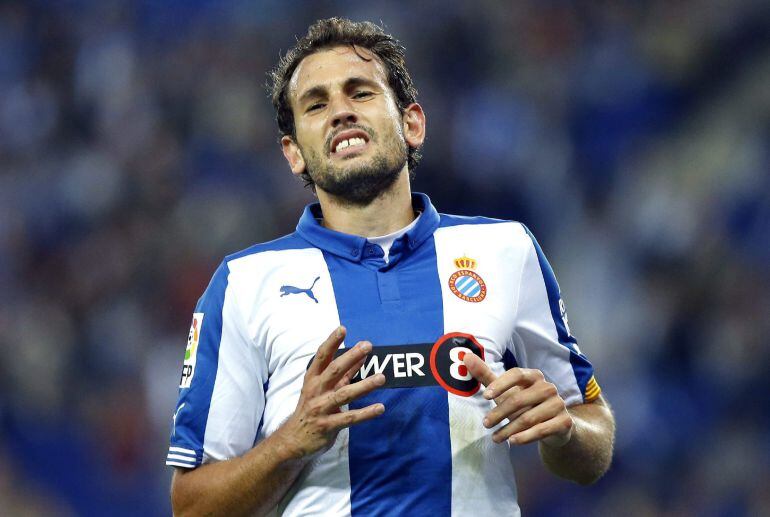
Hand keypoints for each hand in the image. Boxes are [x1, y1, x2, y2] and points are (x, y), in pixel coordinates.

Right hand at [275, 326, 385, 459]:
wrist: (293, 439)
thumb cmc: (312, 408)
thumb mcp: (324, 387)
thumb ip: (343, 372)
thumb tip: (361, 353)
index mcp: (313, 378)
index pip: (322, 356)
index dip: (332, 342)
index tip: (342, 329)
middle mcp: (316, 391)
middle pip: (334, 371)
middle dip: (351, 357)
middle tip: (368, 346)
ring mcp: (321, 408)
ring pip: (344, 394)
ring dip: (364, 385)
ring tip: (381, 378)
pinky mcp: (327, 426)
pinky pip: (349, 418)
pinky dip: (366, 413)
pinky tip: (380, 408)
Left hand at [463, 354, 572, 446]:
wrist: (553, 427)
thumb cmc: (525, 405)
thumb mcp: (505, 391)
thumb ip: (486, 375)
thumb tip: (465, 357)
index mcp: (534, 376)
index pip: (516, 374)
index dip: (500, 384)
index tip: (485, 396)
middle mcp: (548, 387)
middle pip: (519, 399)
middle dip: (499, 413)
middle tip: (485, 424)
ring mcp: (558, 404)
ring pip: (528, 418)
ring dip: (508, 429)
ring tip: (495, 438)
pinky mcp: (564, 422)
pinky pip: (541, 430)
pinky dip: (525, 437)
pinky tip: (512, 442)